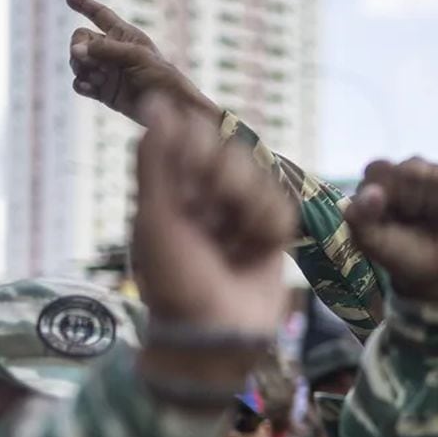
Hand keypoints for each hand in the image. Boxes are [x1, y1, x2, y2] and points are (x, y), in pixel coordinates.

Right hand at [66, 0, 219, 125]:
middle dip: (77, 48)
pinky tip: (89, 88)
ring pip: (78, 62)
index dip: (85, 5)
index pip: (101, 16)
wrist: (171, 112)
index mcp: (124, 37)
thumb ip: (105, 49)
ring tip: (97, 78)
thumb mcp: (137, 57)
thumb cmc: (162, 78)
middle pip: (81, 40)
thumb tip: (76, 50)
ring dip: (80, 68)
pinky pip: (81, 84)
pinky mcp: (105, 92)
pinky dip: (81, 85)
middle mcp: (113, 52)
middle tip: (85, 59)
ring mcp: (107, 72)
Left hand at [133, 96, 293, 333]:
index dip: (201, 148)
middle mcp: (205, 195)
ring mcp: (239, 213)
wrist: (217, 332)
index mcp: (170, 188)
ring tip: (236, 244)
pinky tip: (256, 250)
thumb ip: (157, 159)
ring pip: (260, 177)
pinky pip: (282, 203)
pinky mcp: (272, 231)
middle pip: (232, 152)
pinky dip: (270, 226)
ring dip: (249, 208)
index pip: (194, 136)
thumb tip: (157, 103)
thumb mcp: (155, 217)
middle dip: (228, 181)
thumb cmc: (175, 280)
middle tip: (213, 218)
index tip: (194, 174)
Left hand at [344, 158, 437, 302]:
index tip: (389, 217)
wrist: (437, 276)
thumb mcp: (372, 242)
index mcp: (384, 178)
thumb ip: (360, 218)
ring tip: (434, 220)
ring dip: (435, 205)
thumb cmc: (401, 254)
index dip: (386, 194)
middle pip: (412, 169)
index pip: (380, 169)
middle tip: (413, 220)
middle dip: (411, 201)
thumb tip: (372, 192)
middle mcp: (413, 169)